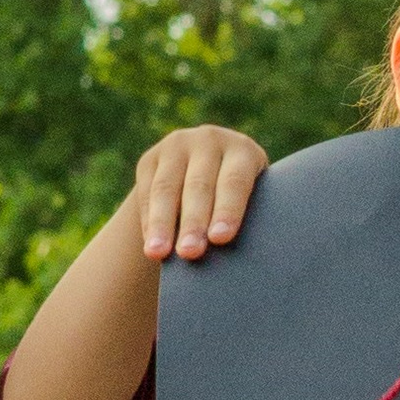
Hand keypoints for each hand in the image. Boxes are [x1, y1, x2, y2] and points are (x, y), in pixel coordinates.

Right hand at [133, 126, 268, 262]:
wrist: (209, 168)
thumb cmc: (240, 197)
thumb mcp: (252, 195)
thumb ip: (248, 214)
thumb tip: (245, 258)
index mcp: (243, 150)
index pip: (234, 181)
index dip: (227, 210)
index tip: (220, 239)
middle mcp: (210, 141)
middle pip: (199, 185)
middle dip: (193, 222)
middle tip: (190, 253)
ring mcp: (177, 146)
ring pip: (166, 189)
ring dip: (162, 224)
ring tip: (159, 253)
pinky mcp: (151, 159)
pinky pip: (146, 193)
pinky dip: (148, 221)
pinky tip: (150, 244)